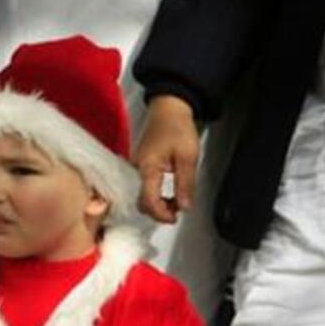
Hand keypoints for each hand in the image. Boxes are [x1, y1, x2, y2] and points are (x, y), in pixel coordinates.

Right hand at [134, 95, 198, 223]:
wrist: (168, 107)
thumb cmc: (177, 127)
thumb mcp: (188, 157)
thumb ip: (185, 184)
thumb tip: (184, 207)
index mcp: (147, 168)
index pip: (148, 201)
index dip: (161, 214)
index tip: (176, 218)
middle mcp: (136, 169)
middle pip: (141, 201)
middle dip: (159, 211)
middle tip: (178, 210)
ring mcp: (136, 167)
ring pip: (141, 195)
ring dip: (157, 203)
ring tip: (176, 200)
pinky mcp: (139, 164)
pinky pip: (143, 186)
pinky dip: (154, 194)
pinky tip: (168, 191)